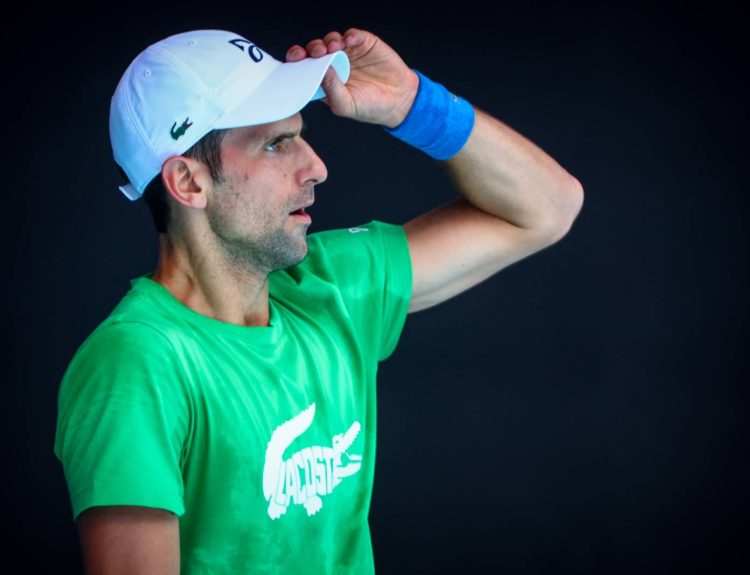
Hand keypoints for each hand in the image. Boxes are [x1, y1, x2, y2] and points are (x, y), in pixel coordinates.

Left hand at [286, 28, 418, 127]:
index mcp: (325, 81)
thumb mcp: (346, 105)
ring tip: (333, 48)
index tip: (295, 60)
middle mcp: (333, 65)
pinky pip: (352, 35)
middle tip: (315, 53)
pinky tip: (350, 41)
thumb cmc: (370, 107)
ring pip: (330, 40)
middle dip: (311, 49)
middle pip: (314, 51)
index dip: (298, 62)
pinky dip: (349, 36)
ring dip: (328, 42)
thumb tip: (320, 70)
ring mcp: (348, 53)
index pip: (305, 68)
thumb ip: (331, 89)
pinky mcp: (363, 43)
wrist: (399, 100)